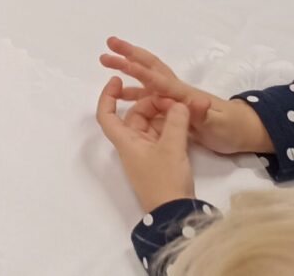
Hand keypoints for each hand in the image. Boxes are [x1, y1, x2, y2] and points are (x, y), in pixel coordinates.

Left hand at [96, 77, 196, 212]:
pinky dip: (173, 124)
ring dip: (166, 113)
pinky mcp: (161, 157)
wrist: (175, 212)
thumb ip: (176, 121)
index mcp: (126, 140)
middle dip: (153, 102)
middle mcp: (133, 143)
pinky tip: (187, 119)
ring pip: (152, 122)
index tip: (117, 80)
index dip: (108, 96)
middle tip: (174, 100)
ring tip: (186, 107)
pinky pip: (163, 133)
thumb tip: (179, 103)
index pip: (107, 114)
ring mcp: (147, 151)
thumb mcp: (172, 148)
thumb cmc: (165, 180)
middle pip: (136, 114)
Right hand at [100, 37, 269, 155]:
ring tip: (107, 61)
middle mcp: (176, 91)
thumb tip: (196, 101)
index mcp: (184, 95)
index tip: (121, 62)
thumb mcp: (218, 125)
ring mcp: (174, 97)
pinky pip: (149, 94)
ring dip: (127, 69)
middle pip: (150, 67)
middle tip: (109, 43)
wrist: (245, 130)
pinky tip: (122, 94)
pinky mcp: (174, 106)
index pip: (158, 80)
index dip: (140, 72)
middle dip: (129, 55)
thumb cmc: (231, 128)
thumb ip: (203, 114)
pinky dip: (134, 90)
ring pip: (146, 79)